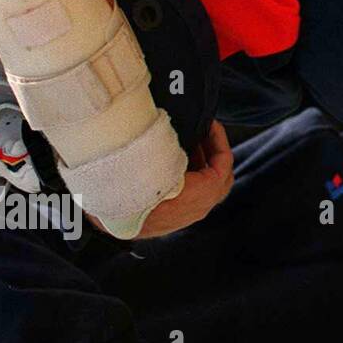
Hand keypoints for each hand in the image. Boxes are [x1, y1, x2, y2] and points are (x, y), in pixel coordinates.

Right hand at [130, 121, 232, 238]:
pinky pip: (193, 195)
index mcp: (204, 191)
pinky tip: (175, 164)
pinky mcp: (176, 217)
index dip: (219, 137)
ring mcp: (189, 214)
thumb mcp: (159, 154)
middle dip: (215, 152)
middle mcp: (201, 206)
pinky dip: (191, 177)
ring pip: (207, 187)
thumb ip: (173, 140)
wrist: (117, 218)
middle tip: (205, 134)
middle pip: (222, 176)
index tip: (210, 124)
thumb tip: (171, 126)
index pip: (224, 161)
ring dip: (202, 164)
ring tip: (188, 146)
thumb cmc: (136, 190)